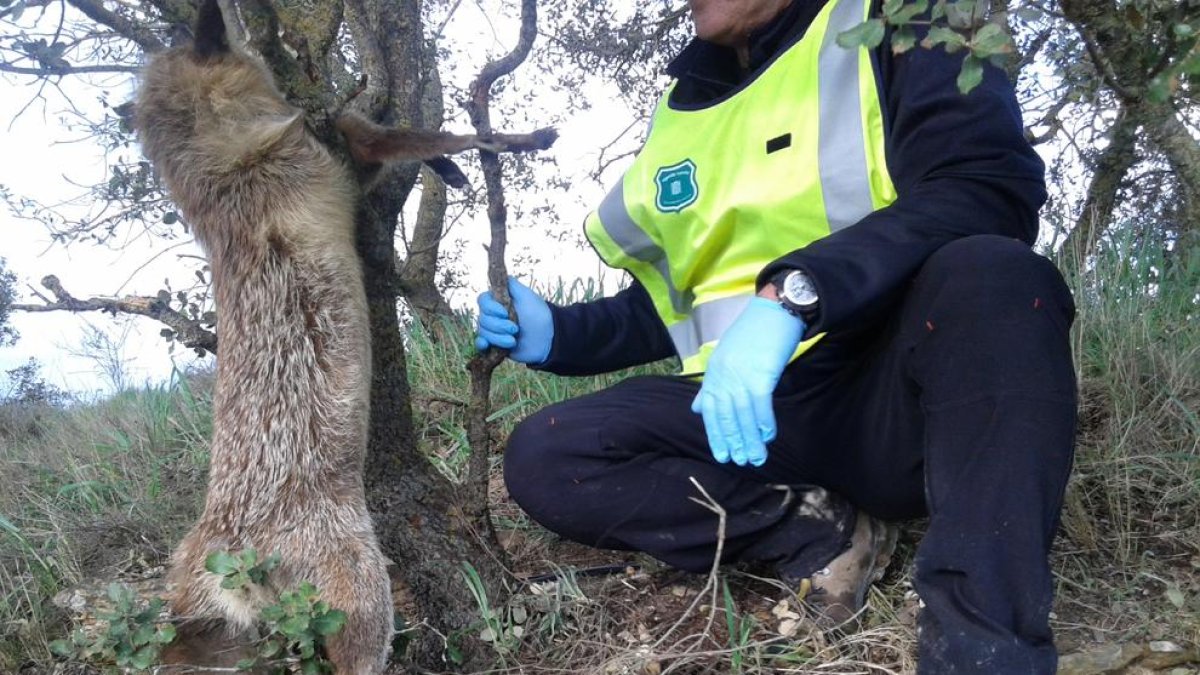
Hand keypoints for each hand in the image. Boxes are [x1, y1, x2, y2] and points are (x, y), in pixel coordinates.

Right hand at [475, 276, 552, 364]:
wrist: (548, 338)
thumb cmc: (538, 313)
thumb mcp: (526, 294)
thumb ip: (510, 284)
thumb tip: (498, 272)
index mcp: (499, 302)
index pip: (483, 301)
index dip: (491, 308)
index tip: (505, 313)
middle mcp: (494, 315)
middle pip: (482, 318)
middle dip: (498, 325)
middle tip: (516, 328)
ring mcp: (494, 330)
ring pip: (483, 332)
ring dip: (498, 337)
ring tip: (514, 340)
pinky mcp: (495, 344)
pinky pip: (480, 344)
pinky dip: (481, 344)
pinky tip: (486, 345)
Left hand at [690, 297, 805, 466]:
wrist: (774, 310)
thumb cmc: (753, 334)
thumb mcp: (726, 357)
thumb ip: (712, 385)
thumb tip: (698, 408)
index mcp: (714, 372)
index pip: (711, 410)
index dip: (716, 434)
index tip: (722, 455)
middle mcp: (723, 375)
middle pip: (726, 415)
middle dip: (733, 441)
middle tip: (740, 461)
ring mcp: (741, 374)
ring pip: (743, 414)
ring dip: (751, 439)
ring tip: (757, 457)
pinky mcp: (760, 373)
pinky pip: (761, 404)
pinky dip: (764, 422)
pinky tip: (768, 435)